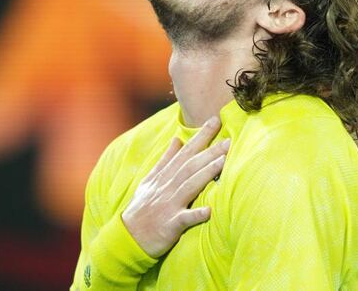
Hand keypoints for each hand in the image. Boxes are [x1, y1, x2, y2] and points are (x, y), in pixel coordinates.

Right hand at [121, 116, 230, 257]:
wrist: (127, 237)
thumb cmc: (142, 208)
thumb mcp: (149, 180)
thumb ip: (165, 160)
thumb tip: (177, 139)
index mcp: (164, 176)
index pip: (185, 152)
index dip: (200, 136)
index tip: (216, 120)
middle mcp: (167, 187)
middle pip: (190, 166)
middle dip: (210, 151)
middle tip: (230, 139)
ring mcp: (168, 205)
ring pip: (190, 186)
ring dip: (207, 173)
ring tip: (224, 162)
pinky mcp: (170, 225)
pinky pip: (184, 219)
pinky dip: (196, 214)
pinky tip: (209, 210)